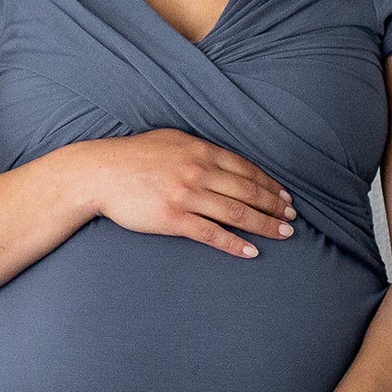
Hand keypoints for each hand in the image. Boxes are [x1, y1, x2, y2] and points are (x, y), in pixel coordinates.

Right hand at [83, 130, 296, 257]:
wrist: (99, 173)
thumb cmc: (134, 156)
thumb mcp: (171, 140)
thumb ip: (200, 150)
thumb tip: (227, 162)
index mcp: (201, 151)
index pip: (246, 169)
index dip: (270, 185)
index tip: (285, 197)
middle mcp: (198, 172)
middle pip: (248, 192)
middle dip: (274, 206)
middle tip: (292, 218)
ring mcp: (187, 196)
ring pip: (236, 213)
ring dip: (265, 225)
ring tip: (283, 234)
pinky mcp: (173, 219)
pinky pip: (211, 234)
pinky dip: (235, 244)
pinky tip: (251, 251)